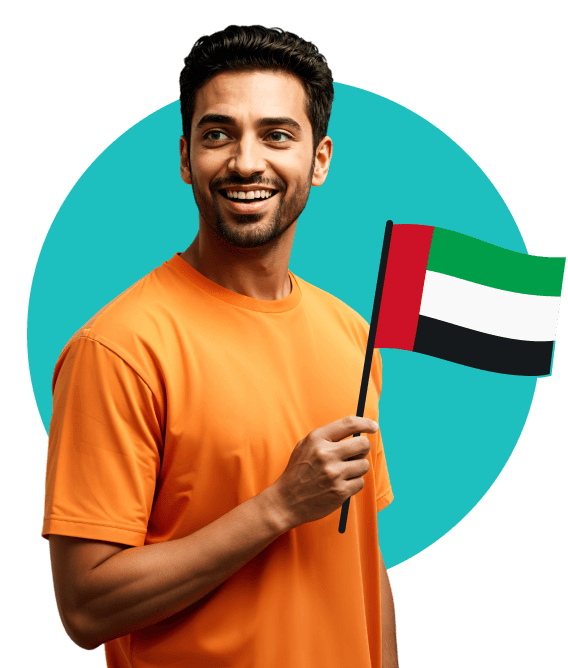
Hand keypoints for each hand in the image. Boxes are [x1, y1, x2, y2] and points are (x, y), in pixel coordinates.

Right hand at [269, 415, 377, 529]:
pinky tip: (339, 485)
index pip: (349, 424)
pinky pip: (360, 482)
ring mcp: (334, 474)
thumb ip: (327, 437)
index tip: (373, 426)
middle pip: (363, 444)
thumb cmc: (298, 472)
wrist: (285, 501)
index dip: (365, 423)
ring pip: (364, 465)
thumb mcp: (305, 446)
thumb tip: (356, 431)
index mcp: (317, 439)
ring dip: (357, 468)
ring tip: (343, 472)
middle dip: (363, 448)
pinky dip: (353, 484)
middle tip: (357, 454)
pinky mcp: (340, 492)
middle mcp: (326, 454)